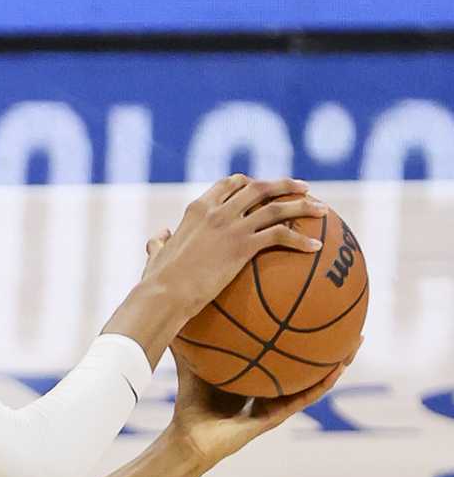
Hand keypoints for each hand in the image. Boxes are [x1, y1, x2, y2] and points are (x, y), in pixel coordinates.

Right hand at [143, 175, 323, 314]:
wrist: (163, 294)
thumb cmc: (156, 283)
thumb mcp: (154, 257)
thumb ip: (158, 242)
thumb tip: (159, 236)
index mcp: (198, 209)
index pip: (230, 184)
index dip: (249, 182)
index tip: (261, 186)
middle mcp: (218, 211)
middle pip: (260, 188)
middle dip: (285, 185)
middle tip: (304, 189)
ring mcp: (232, 227)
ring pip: (277, 207)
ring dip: (304, 205)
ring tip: (322, 210)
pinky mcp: (243, 246)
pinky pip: (280, 236)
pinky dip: (300, 239)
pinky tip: (315, 247)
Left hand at [145, 231, 355, 476]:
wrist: (186, 439)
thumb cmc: (189, 403)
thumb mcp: (196, 360)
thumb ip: (197, 333)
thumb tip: (190, 298)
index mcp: (257, 373)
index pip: (282, 346)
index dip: (298, 326)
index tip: (313, 301)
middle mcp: (271, 386)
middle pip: (306, 358)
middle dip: (326, 339)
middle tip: (347, 315)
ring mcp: (277, 403)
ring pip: (315, 378)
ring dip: (338, 360)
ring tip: (358, 339)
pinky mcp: (276, 418)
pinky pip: (305, 397)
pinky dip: (323, 383)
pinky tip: (339, 366)